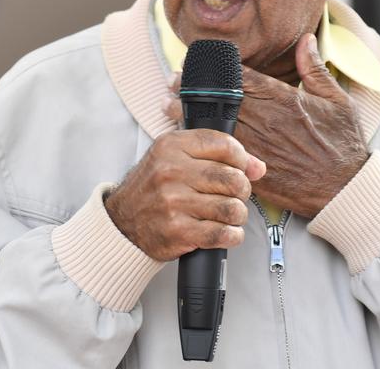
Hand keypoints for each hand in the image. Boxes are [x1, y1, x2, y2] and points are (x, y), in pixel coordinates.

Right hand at [105, 128, 266, 261]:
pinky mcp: (178, 231)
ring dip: (237, 215)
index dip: (242, 158)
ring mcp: (174, 202)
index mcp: (171, 147)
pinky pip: (222, 234)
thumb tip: (257, 167)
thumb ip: (216, 156)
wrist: (122, 223)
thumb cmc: (153, 189)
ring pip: (232, 208)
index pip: (224, 145)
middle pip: (233, 178)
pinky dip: (232, 235)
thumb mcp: (175, 159)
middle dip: (242, 190)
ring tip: (228, 215)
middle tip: (234, 195)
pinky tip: (225, 232)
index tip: (243, 168)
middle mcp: (171, 171)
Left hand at [164, 33, 367, 218]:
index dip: (216, 69)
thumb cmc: (343, 144)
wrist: (345, 187)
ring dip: (191, 114)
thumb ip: (315, 70)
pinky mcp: (254, 170)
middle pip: (221, 98)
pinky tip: (186, 139)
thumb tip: (305, 40)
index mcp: (284, 100)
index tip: (196, 62)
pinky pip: (222, 154)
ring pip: (216, 124)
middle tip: (172, 82)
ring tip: (168, 106)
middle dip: (194, 89)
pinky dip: (203, 145)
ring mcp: (259, 146)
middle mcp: (267, 121)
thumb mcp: (337, 101)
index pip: (242, 78)